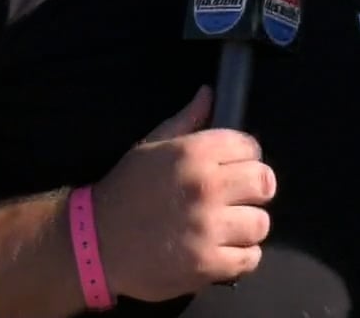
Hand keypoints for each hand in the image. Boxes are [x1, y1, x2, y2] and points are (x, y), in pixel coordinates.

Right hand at [89, 85, 276, 301]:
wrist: (95, 242)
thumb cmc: (126, 190)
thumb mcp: (151, 147)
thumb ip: (186, 121)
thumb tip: (209, 93)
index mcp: (194, 153)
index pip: (250, 147)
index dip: (245, 157)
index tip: (234, 169)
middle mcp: (206, 187)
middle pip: (264, 182)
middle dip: (254, 189)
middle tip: (237, 198)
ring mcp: (208, 229)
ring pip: (261, 223)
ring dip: (247, 226)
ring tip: (228, 227)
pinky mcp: (207, 265)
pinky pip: (250, 258)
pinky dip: (240, 256)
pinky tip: (223, 250)